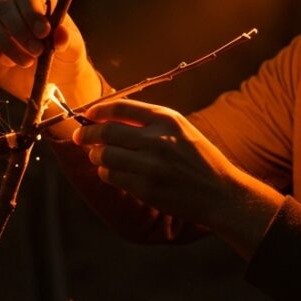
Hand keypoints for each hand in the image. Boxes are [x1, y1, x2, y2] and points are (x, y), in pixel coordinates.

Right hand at [0, 0, 102, 127]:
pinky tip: (8, 63)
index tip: (44, 32)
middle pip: (5, 6)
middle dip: (20, 30)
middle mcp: (13, 11)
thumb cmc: (64, 58)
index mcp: (35, 3)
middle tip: (37, 52)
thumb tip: (60, 33)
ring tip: (27, 62)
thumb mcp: (73, 49)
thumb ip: (68, 39)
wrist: (53, 83)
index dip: (32, 11)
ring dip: (7, 44)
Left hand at [73, 99, 284, 254]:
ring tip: (99, 157)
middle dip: (86, 133)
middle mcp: (158, 139)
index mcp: (167, 119)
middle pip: (106, 131)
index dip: (97, 111)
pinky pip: (112, 176)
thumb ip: (148, 122)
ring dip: (96, 156)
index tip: (88, 115)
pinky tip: (113, 173)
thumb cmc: (199, 160)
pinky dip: (106, 173)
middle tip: (80, 137)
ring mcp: (151, 164)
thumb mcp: (180, 130)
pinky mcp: (145, 187)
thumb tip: (108, 118)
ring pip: (104, 155)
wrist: (220, 193)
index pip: (120, 107)